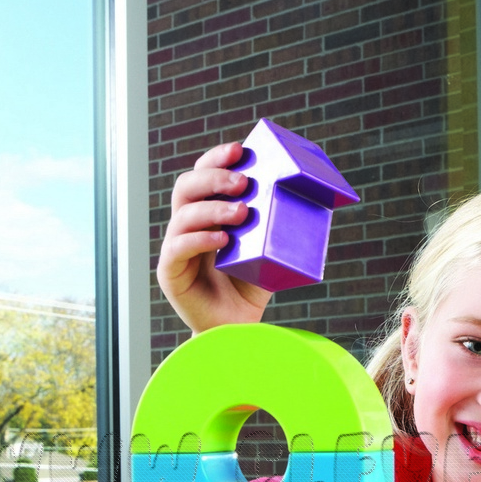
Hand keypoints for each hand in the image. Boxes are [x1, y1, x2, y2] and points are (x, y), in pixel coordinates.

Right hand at [156, 142, 271, 333]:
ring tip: (243, 212)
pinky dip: (200, 239)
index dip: (217, 159)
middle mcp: (186, 226)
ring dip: (213, 208)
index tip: (240, 150)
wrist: (240, 331)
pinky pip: (178, 248)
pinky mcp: (171, 273)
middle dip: (214, 177)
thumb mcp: (267, 250)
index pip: (203, 175)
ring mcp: (176, 248)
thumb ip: (275, 225)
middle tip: (244, 181)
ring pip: (183, 214)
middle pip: (186, 187)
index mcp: (206, 214)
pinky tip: (223, 240)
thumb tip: (309, 197)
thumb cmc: (252, 288)